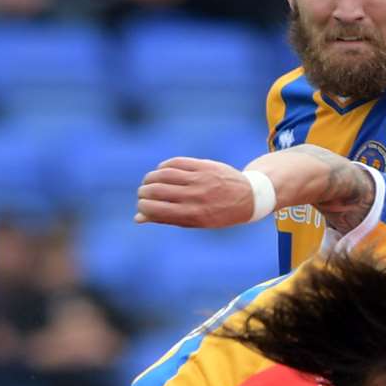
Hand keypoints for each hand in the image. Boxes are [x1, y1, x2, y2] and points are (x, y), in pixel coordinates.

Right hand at [134, 157, 256, 226]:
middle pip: (156, 190)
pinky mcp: (203, 165)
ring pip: (162, 174)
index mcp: (193, 214)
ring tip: (149, 183)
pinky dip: (163, 167)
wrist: (248, 196)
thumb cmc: (217, 214)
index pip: (155, 209)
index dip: (142, 206)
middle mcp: (195, 196)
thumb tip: (138, 218)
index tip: (142, 206)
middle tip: (144, 194)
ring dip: (150, 178)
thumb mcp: (195, 222)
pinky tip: (162, 172)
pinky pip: (174, 163)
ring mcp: (199, 179)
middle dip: (144, 192)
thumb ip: (166, 219)